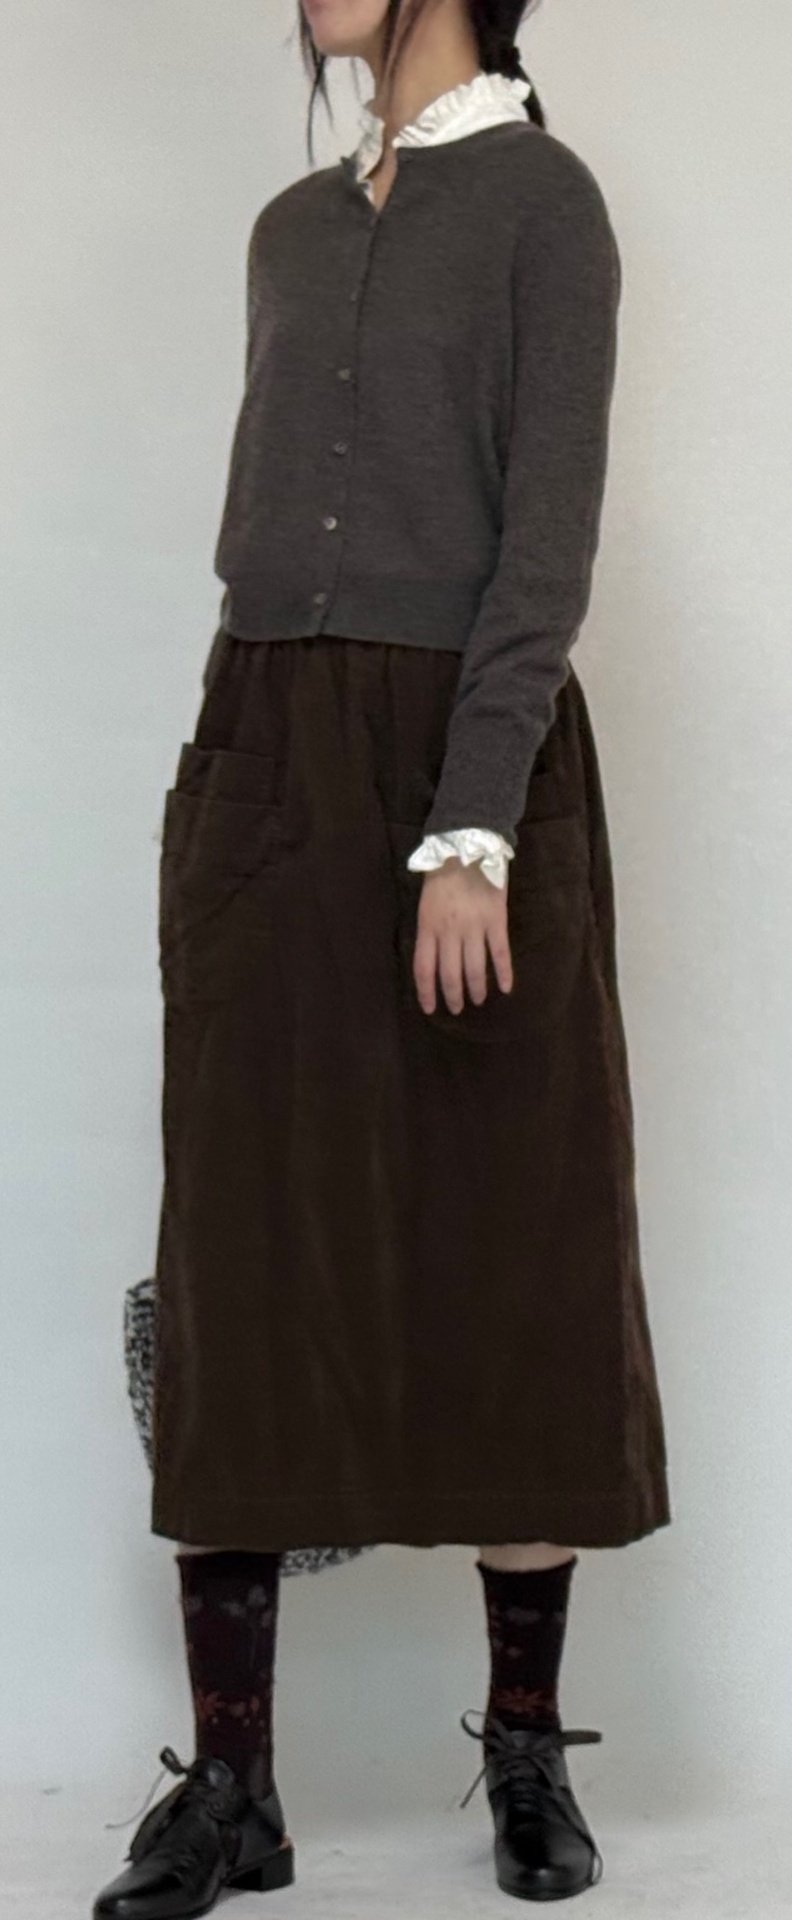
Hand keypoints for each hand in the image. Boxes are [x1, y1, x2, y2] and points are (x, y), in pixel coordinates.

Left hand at [412, 858, 512, 1015]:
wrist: (467, 846)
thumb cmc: (442, 872)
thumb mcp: (425, 902)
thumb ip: (429, 929)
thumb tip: (433, 956)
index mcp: (428, 926)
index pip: (424, 969)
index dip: (426, 993)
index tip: (430, 1009)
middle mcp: (449, 932)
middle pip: (450, 974)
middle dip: (453, 996)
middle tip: (457, 1008)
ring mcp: (474, 928)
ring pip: (475, 969)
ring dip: (476, 990)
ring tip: (478, 1000)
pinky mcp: (496, 921)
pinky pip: (500, 953)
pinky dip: (504, 973)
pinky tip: (506, 988)